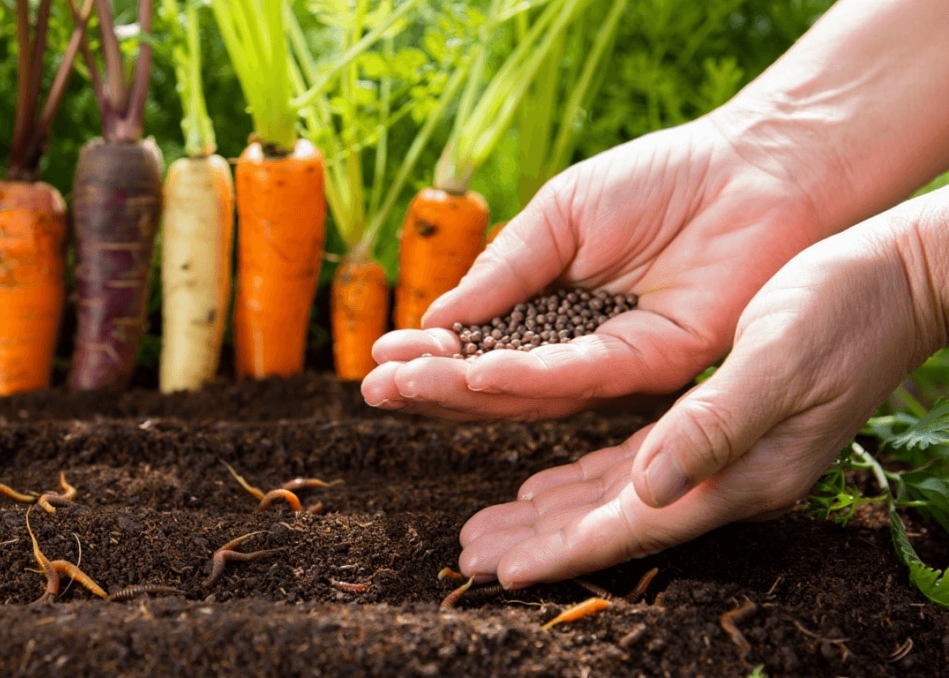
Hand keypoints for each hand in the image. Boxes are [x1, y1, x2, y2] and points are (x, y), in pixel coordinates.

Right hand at [362, 113, 834, 420]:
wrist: (751, 169)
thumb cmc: (658, 180)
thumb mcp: (560, 216)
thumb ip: (504, 270)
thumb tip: (437, 320)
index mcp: (548, 309)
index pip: (477, 346)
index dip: (429, 357)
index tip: (379, 358)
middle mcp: (574, 346)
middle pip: (493, 383)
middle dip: (431, 388)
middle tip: (374, 390)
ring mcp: (612, 362)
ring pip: (527, 393)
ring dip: (464, 391)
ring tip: (405, 386)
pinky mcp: (653, 366)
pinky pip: (580, 378)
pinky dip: (527, 378)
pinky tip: (478, 373)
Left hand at [456, 192, 948, 585]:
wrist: (896, 281)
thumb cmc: (843, 311)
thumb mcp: (778, 361)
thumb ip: (716, 427)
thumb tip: (650, 491)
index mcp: (737, 471)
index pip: (634, 526)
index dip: (565, 550)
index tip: (503, 571)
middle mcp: (723, 475)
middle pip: (612, 522)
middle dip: (538, 541)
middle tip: (469, 554)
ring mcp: (719, 455)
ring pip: (614, 497)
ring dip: (550, 515)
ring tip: (491, 529)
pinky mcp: (710, 423)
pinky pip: (632, 464)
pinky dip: (585, 477)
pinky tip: (549, 484)